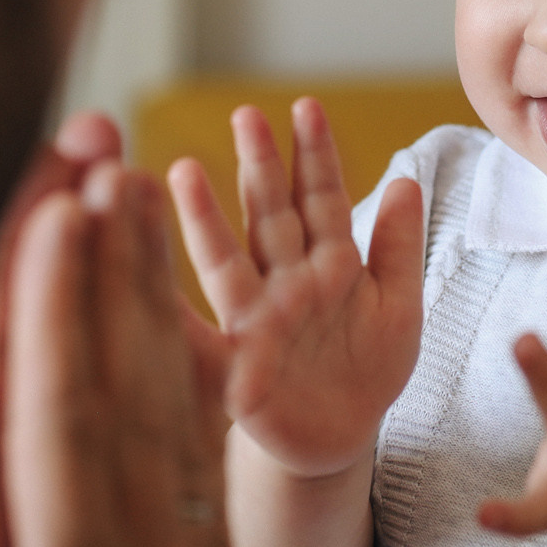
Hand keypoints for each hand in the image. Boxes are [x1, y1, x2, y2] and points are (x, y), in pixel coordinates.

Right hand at [0, 163, 239, 546]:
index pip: (64, 422)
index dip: (55, 315)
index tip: (56, 212)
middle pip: (131, 391)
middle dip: (115, 275)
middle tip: (112, 163)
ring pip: (178, 415)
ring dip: (158, 310)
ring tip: (153, 217)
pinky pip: (210, 466)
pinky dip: (202, 387)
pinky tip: (200, 346)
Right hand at [168, 98, 422, 477]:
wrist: (340, 439)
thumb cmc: (368, 367)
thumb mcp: (398, 305)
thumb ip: (398, 246)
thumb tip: (408, 180)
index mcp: (329, 264)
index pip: (321, 199)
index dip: (315, 156)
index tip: (306, 107)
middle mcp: (286, 283)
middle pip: (271, 216)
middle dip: (260, 167)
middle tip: (246, 115)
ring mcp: (258, 323)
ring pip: (230, 263)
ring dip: (205, 220)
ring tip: (183, 173)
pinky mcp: (237, 370)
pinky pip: (199, 338)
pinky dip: (170, 313)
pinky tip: (139, 278)